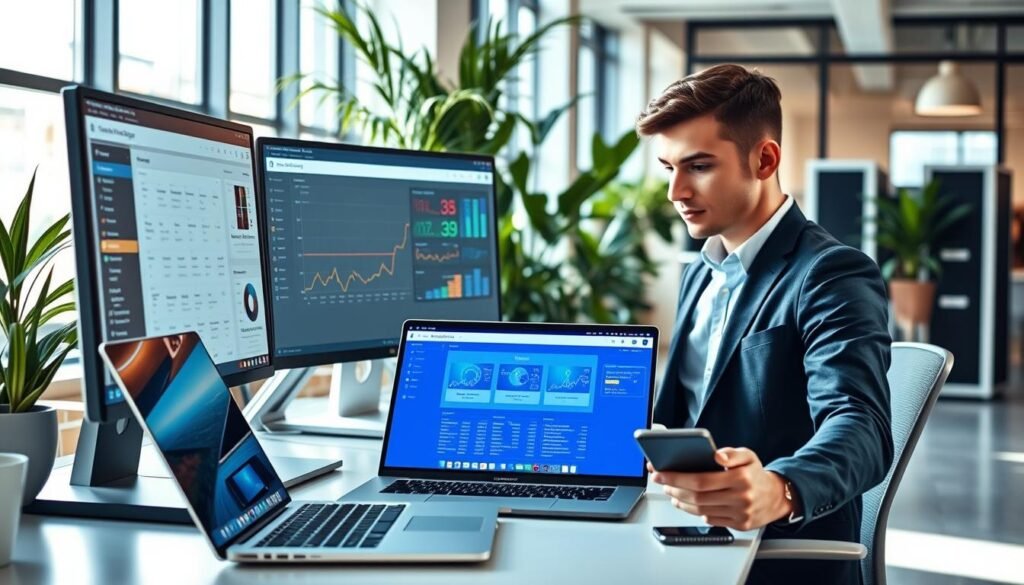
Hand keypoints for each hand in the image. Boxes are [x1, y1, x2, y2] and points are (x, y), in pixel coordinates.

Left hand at [649, 447, 790, 530]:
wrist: (776, 496)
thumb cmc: (755, 474)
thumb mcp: (748, 455)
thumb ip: (731, 453)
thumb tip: (717, 455)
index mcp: (741, 478)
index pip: (701, 480)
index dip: (677, 477)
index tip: (661, 472)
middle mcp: (741, 497)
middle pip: (698, 496)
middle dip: (675, 488)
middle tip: (662, 481)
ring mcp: (740, 513)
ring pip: (702, 510)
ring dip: (681, 501)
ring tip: (671, 491)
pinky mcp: (739, 525)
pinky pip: (711, 520)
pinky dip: (694, 512)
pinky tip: (686, 503)